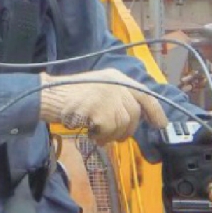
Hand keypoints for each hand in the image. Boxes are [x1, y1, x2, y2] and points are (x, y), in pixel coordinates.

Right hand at [39, 69, 167, 143]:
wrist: (49, 96)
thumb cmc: (70, 96)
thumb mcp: (98, 90)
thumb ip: (117, 99)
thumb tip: (134, 118)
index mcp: (117, 77)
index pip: (145, 94)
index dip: (155, 111)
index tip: (161, 124)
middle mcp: (117, 83)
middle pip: (134, 114)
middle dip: (125, 129)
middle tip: (110, 135)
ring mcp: (110, 96)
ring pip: (123, 125)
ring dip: (110, 134)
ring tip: (95, 131)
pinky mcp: (103, 110)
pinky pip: (111, 131)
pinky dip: (101, 135)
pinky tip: (89, 131)